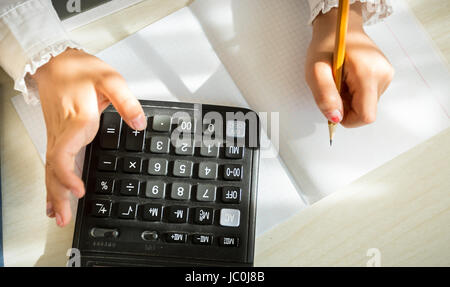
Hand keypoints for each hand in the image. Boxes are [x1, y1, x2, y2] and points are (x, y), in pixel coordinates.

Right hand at [32, 48, 146, 226]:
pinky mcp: (58, 135)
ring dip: (53, 193)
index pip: (63, 156)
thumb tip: (139, 123)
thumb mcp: (109, 79)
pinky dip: (52, 181)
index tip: (78, 191)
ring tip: (57, 215)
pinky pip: (51, 162)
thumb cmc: (79, 69)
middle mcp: (64, 132)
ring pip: (50, 169)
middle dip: (58, 196)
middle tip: (64, 218)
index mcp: (77, 121)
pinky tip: (53, 193)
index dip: (67, 176)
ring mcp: (57, 135)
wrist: (55, 61)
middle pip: (54, 170)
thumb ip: (126, 102)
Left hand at [305, 3, 393, 126]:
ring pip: (366, 105)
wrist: (339, 26)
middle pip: (366, 111)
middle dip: (346, 107)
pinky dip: (354, 93)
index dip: (348, 119)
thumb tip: (335, 118)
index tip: (333, 107)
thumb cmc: (326, 45)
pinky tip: (347, 79)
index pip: (366, 116)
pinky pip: (368, 96)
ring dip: (349, 100)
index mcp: (368, 74)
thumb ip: (325, 96)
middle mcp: (383, 75)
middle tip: (333, 88)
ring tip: (339, 81)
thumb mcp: (316, 71)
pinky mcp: (384, 75)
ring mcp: (386, 75)